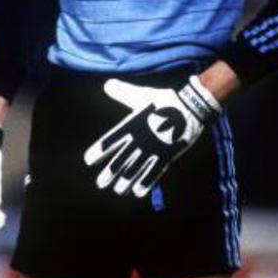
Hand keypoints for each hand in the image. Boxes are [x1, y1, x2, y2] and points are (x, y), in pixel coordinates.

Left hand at [83, 75, 220, 197]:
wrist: (189, 107)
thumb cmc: (163, 100)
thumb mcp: (141, 94)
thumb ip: (123, 92)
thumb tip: (107, 84)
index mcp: (133, 125)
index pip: (111, 140)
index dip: (99, 150)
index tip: (89, 160)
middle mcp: (141, 139)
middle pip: (122, 160)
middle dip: (110, 172)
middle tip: (101, 183)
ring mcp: (154, 149)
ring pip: (136, 170)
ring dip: (126, 181)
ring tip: (118, 190)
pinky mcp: (167, 156)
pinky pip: (154, 173)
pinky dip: (146, 183)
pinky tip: (138, 192)